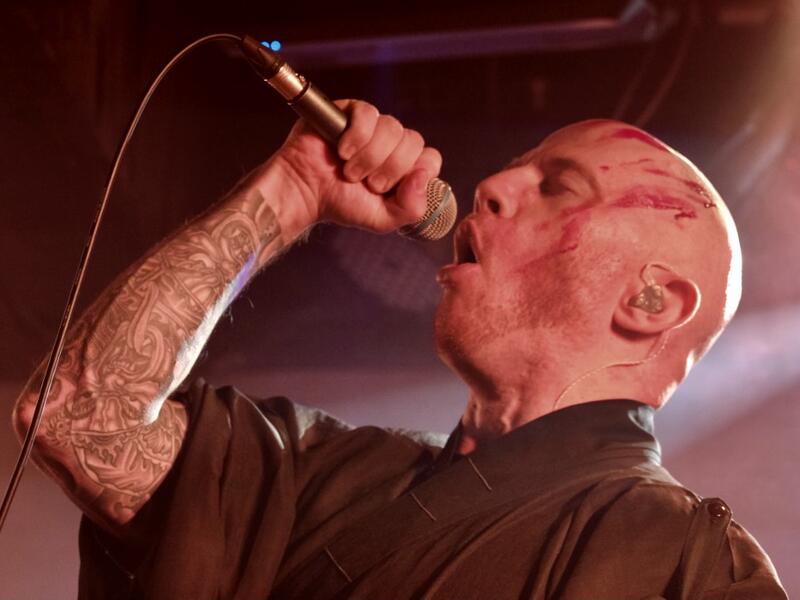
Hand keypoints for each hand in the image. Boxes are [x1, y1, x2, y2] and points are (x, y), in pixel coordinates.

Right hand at [272, 99, 442, 232]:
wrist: (305, 192)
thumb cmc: (340, 203)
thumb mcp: (383, 219)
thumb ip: (412, 208)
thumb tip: (423, 176)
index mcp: (404, 166)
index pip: (431, 158)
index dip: (416, 172)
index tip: (391, 188)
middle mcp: (392, 144)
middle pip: (414, 142)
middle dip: (390, 168)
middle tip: (366, 183)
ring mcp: (373, 126)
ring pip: (393, 128)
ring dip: (370, 157)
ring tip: (349, 171)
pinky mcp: (352, 111)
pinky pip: (369, 114)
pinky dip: (357, 137)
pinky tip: (342, 151)